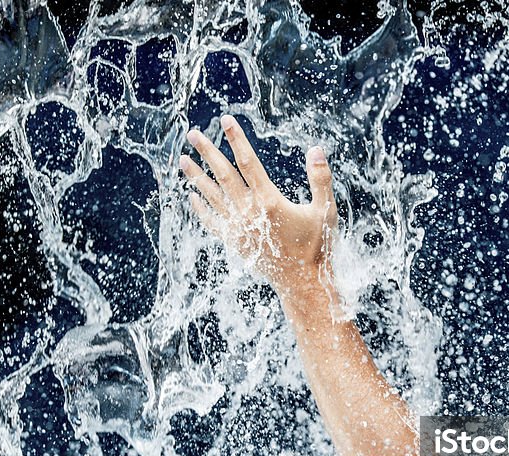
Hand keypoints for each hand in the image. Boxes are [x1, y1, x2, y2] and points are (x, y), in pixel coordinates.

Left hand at [179, 115, 336, 297]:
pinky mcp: (235, 242)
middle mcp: (250, 212)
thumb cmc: (317, 246)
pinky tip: (192, 197)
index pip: (248, 162)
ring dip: (197, 177)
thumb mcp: (325, 210)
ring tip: (183, 161)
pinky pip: (213, 223)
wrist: (303, 282)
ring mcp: (239, 228)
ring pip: (213, 197)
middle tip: (193, 134)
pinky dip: (201, 209)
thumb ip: (320, 178)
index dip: (236, 139)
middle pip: (223, 175)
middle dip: (208, 152)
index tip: (225, 120)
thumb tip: (316, 149)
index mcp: (270, 201)